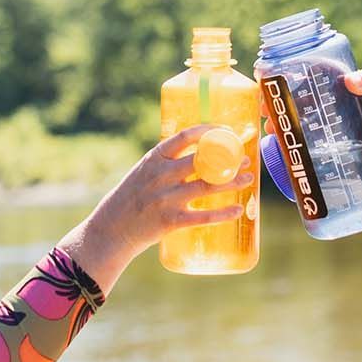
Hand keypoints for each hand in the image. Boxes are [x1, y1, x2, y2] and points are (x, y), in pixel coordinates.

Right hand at [91, 124, 254, 257]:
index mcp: (154, 159)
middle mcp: (161, 175)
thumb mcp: (143, 172)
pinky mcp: (171, 221)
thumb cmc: (131, 198)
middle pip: (203, 161)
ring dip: (233, 182)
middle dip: (229, 159)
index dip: (210, 131)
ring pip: (208, 186)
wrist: (111, 229)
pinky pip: (204, 216)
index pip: (186, 136)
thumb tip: (200, 153)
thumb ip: (167, 164)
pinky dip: (224, 213)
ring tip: (249, 179)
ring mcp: (166, 199)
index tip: (227, 132)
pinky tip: (239, 210)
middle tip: (246, 159)